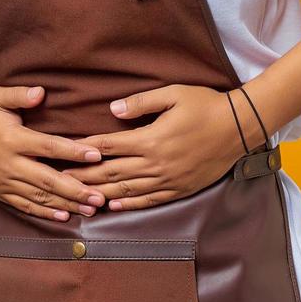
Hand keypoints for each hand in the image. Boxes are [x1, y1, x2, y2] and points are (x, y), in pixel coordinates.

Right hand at [0, 85, 108, 221]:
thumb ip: (19, 94)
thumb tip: (41, 93)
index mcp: (12, 139)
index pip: (48, 147)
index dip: (73, 151)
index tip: (95, 155)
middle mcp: (9, 163)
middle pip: (47, 179)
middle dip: (76, 190)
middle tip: (100, 197)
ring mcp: (4, 181)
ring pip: (39, 197)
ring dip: (66, 204)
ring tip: (90, 210)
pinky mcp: (0, 192)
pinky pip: (25, 205)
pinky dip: (45, 213)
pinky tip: (65, 216)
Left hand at [61, 84, 249, 211]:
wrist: (240, 127)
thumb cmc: (206, 105)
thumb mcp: (173, 94)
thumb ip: (141, 102)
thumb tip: (112, 110)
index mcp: (151, 139)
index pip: (109, 146)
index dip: (85, 150)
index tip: (65, 153)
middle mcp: (157, 163)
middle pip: (112, 173)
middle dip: (84, 177)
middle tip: (60, 181)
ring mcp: (169, 179)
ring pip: (128, 191)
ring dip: (101, 194)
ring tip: (79, 197)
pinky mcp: (180, 189)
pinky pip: (150, 200)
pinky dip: (129, 205)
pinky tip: (114, 207)